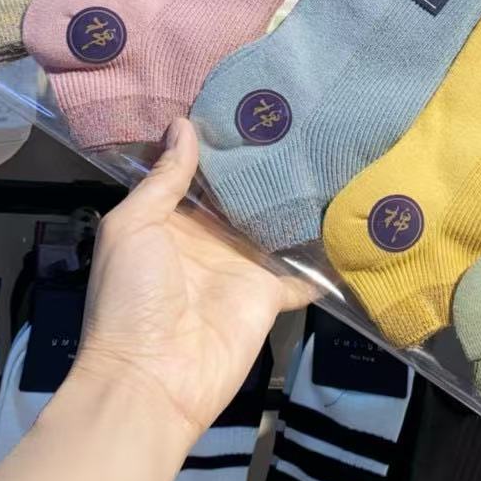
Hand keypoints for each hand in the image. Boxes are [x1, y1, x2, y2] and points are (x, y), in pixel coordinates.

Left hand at [73, 117, 312, 440]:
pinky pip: (301, 272)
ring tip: (330, 153)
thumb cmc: (132, 297)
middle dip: (265, 165)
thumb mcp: (132, 228)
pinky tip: (348, 223)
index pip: (200, 173)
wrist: (152, 379)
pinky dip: (322, 256)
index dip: (220, 143)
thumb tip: (184, 125)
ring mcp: (242, 266)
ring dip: (297, 200)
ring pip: (274, 225)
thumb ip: (163, 180)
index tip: (249, 102)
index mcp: (171, 220)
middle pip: (242, 195)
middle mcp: (209, 238)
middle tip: (300, 116)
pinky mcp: (269, 293)